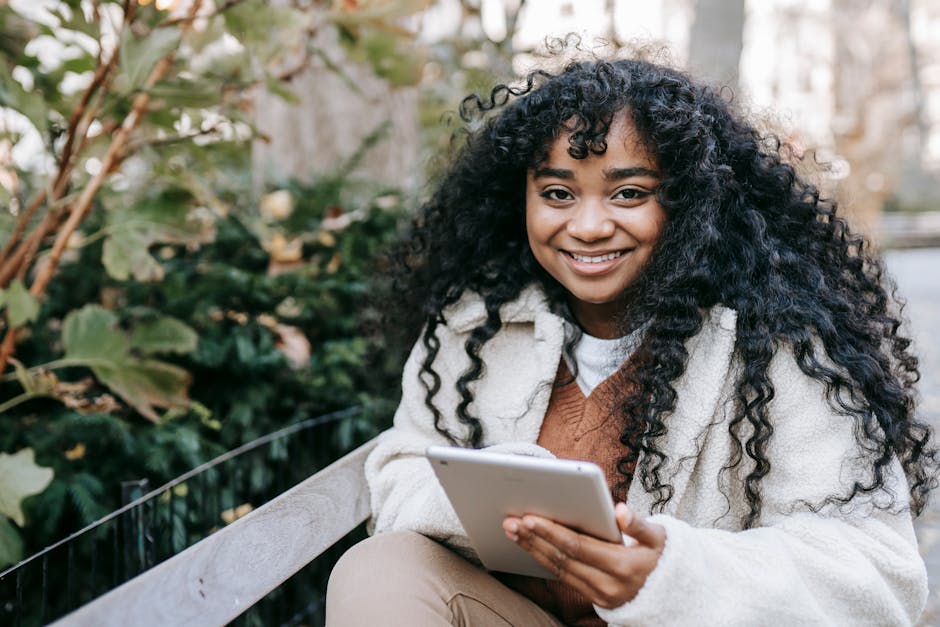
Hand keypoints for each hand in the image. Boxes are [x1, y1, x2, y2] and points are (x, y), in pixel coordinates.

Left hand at [502, 503, 665, 608]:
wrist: (673, 595)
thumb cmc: (662, 557)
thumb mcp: (659, 539)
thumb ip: (639, 524)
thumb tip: (621, 510)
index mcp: (622, 565)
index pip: (578, 546)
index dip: (551, 532)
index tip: (530, 517)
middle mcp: (607, 584)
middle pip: (561, 559)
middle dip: (533, 538)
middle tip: (511, 520)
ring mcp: (598, 594)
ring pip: (557, 569)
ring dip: (532, 548)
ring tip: (512, 530)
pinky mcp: (593, 597)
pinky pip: (563, 577)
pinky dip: (543, 559)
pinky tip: (529, 545)